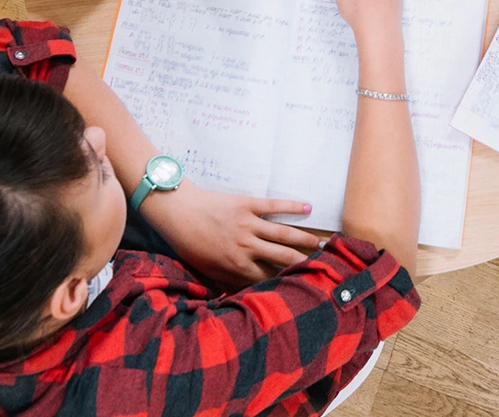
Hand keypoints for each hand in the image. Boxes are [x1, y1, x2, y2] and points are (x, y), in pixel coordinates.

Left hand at [146, 183, 325, 287]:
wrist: (177, 212)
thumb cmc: (189, 244)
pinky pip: (275, 205)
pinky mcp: (248, 204)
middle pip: (283, 258)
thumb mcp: (207, 270)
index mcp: (237, 266)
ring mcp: (249, 224)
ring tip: (321, 245)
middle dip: (303, 264)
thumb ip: (228, 281)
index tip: (302, 285)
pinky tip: (308, 208)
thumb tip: (245, 293)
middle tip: (321, 268)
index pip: (269, 278)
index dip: (286, 282)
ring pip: (285, 234)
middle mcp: (247, 247)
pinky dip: (293, 206)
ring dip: (305, 240)